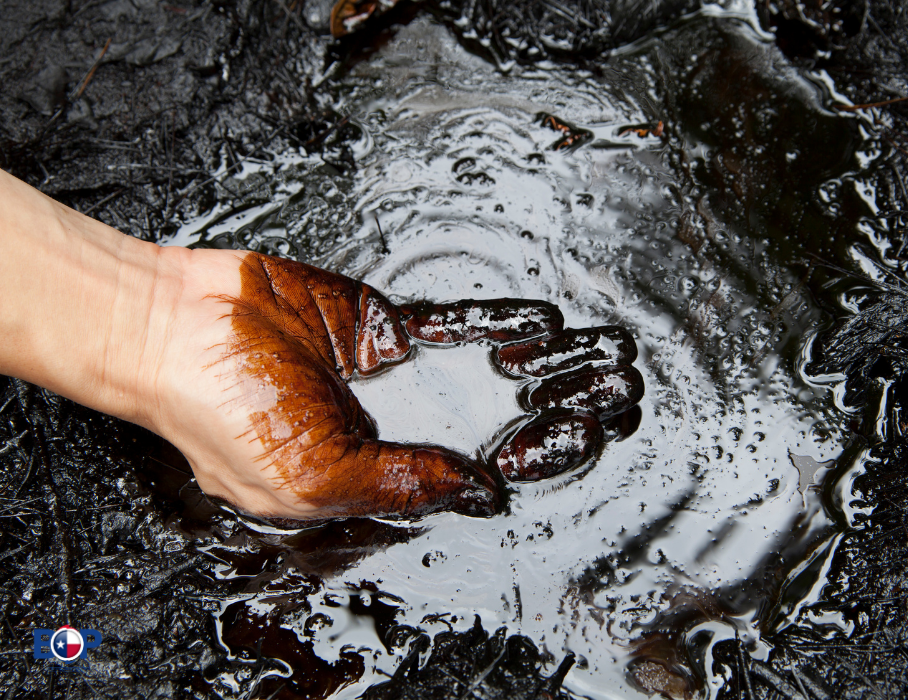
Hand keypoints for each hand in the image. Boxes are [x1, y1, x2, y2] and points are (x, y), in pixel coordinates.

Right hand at [151, 251, 642, 520]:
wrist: (171, 325)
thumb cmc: (221, 413)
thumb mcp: (315, 478)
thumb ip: (402, 484)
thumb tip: (482, 495)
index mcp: (372, 486)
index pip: (470, 483)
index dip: (527, 467)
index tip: (581, 446)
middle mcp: (390, 434)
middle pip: (491, 426)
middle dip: (555, 415)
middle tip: (618, 403)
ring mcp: (389, 378)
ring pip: (481, 374)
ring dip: (539, 369)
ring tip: (603, 365)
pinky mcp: (380, 325)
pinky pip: (450, 321)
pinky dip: (496, 320)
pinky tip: (547, 322)